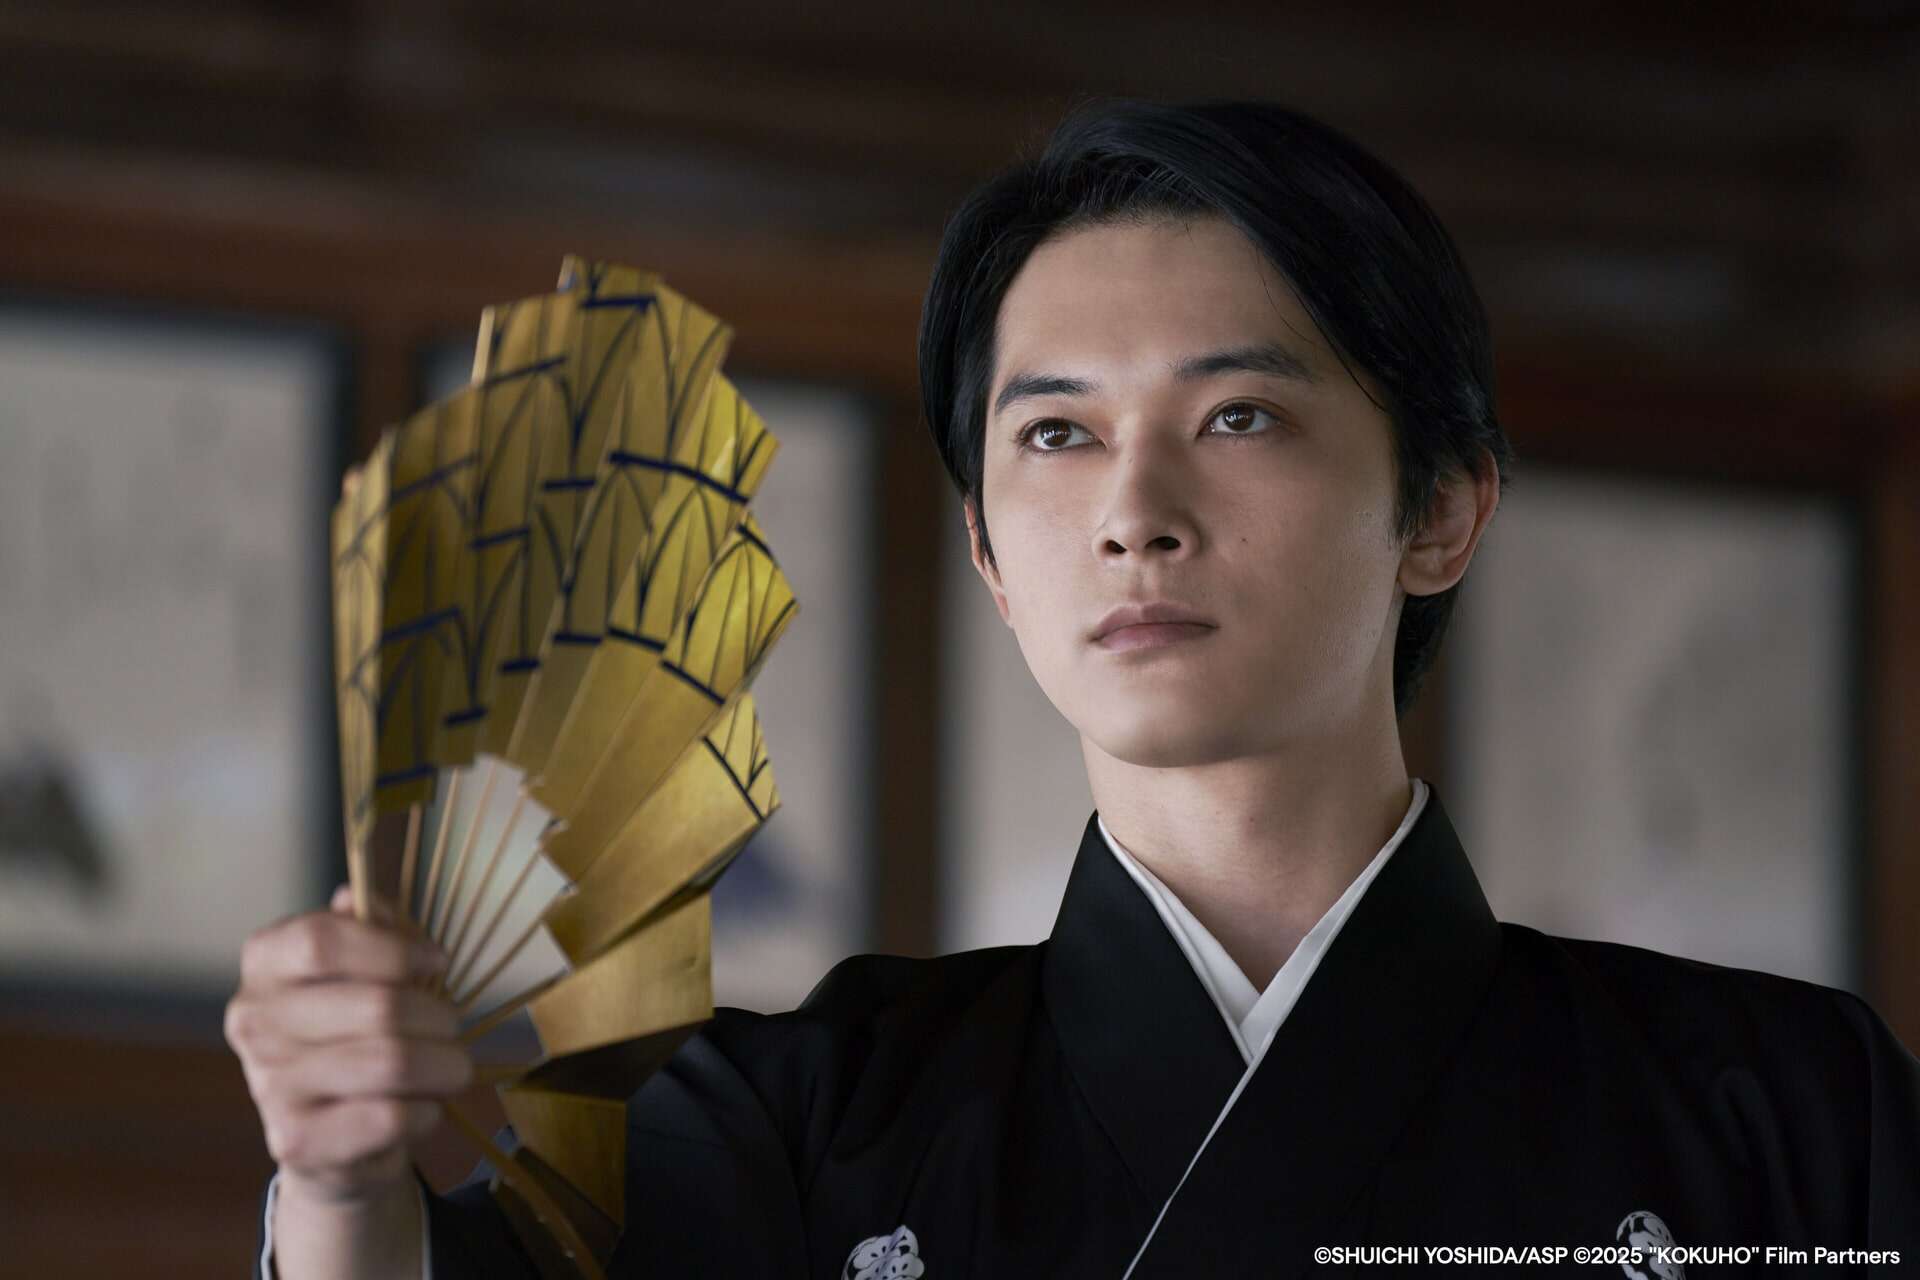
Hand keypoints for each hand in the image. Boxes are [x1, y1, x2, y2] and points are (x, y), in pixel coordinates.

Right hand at [226, 885, 470, 1205]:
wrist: (331, 1134)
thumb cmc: (355, 1032)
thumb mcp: (365, 969)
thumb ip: (372, 927)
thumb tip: (356, 898)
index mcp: (265, 963)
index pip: (324, 940)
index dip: (396, 948)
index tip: (438, 959)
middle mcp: (253, 1020)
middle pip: (377, 1005)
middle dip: (438, 1016)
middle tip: (452, 1026)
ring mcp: (268, 1084)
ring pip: (392, 1062)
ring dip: (444, 1065)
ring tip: (452, 1067)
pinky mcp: (294, 1140)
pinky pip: (390, 1116)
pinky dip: (426, 1110)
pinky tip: (422, 1106)